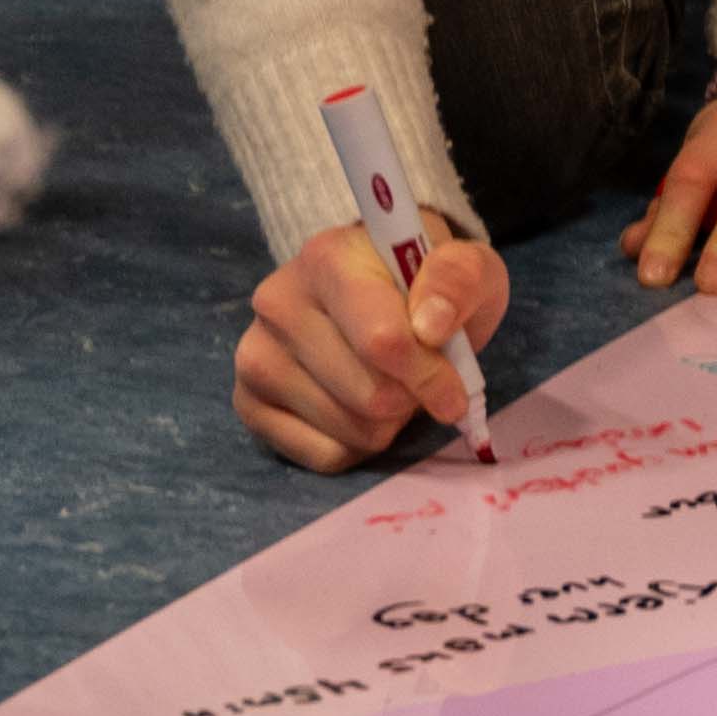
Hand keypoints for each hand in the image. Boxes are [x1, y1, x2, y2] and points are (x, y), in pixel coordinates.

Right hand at [237, 219, 510, 473]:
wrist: (376, 289)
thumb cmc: (425, 283)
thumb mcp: (467, 265)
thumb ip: (459, 280)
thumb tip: (432, 326)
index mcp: (328, 259)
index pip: (382, 341)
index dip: (429, 376)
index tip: (456, 389)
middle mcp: (277, 304)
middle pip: (369, 396)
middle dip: (410, 399)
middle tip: (416, 379)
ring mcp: (256, 355)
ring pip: (349, 430)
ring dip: (387, 424)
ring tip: (388, 386)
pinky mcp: (249, 403)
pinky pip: (323, 456)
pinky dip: (357, 446)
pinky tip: (358, 411)